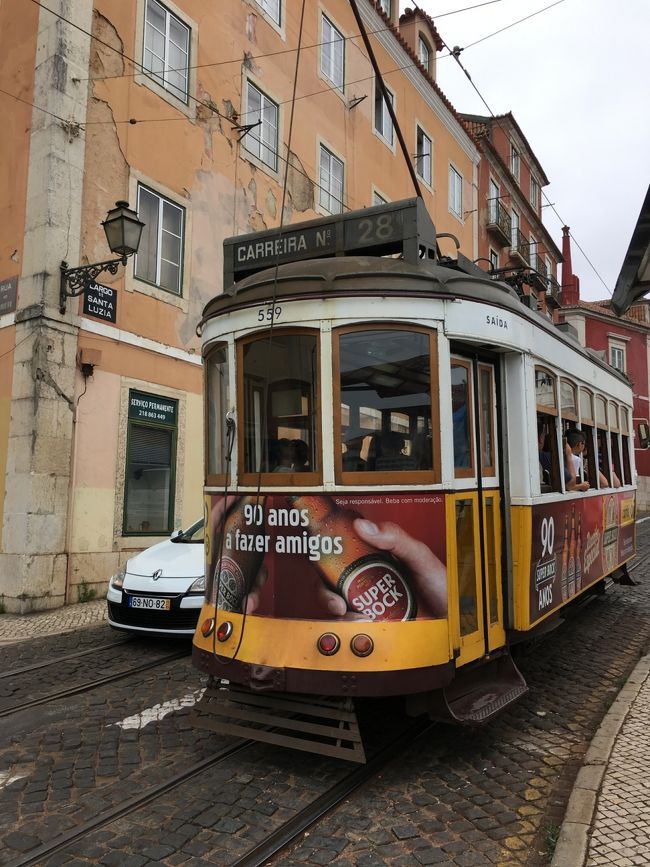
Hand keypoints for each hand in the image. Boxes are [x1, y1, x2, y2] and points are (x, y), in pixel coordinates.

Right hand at [315, 519, 446, 618]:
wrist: (460, 622)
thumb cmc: (444, 586)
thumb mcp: (421, 557)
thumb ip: (396, 539)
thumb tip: (363, 526)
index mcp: (376, 560)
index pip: (342, 554)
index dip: (326, 558)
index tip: (322, 564)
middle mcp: (369, 582)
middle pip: (333, 585)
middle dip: (327, 595)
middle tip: (337, 605)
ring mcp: (371, 607)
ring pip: (340, 609)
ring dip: (343, 615)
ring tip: (360, 619)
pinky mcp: (376, 628)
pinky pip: (355, 629)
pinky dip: (355, 629)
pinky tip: (368, 628)